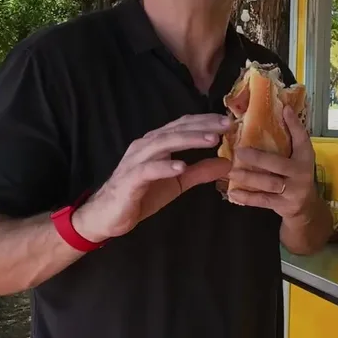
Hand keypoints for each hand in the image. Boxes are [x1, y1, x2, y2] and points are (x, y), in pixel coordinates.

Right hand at [72, 114, 230, 241]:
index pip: (183, 126)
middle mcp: (146, 146)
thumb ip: (200, 172)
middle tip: (227, 125)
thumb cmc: (141, 195)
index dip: (206, 121)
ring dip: (188, 140)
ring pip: (163, 144)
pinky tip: (181, 166)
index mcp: (157, 144)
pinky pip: (147, 170)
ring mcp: (136, 161)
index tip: (230, 121)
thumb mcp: (178, 183)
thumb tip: (227, 163)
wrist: (107, 215)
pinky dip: (164, 166)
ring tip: (211, 140)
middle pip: (176, 130)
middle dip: (202, 126)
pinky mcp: (129, 180)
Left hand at [228, 106, 317, 218]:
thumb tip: (284, 108)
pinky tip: (232, 193)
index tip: (285, 109)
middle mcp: (300, 174)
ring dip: (248, 178)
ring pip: (268, 184)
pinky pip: (263, 200)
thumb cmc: (297, 174)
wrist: (306, 206)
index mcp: (304, 158)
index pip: (302, 139)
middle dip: (258, 158)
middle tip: (239, 151)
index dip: (295, 125)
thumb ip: (292, 136)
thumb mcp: (299, 156)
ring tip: (231, 172)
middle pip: (278, 164)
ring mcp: (291, 191)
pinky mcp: (281, 205)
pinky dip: (247, 198)